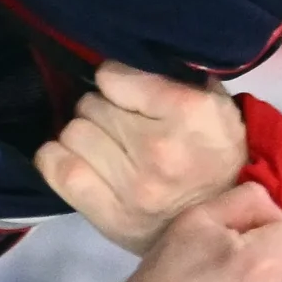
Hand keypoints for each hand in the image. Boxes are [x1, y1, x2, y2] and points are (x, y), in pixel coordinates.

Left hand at [36, 61, 248, 254]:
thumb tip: (120, 60)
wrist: (222, 221)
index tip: (127, 92)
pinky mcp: (111, 217)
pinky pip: (58, 169)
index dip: (116, 80)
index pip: (112, 76)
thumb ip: (173, 76)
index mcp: (189, 112)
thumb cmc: (216, 153)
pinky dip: (59, 157)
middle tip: (121, 124)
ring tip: (106, 145)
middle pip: (90, 105)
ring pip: (72, 133)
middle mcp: (159, 149)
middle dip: (101, 109)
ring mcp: (133, 188)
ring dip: (84, 135)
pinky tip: (78, 158)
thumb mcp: (215, 102)